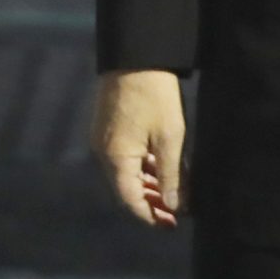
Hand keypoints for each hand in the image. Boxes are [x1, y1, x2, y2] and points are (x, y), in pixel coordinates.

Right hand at [90, 69, 187, 227]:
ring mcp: (103, 138)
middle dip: (151, 203)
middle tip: (177, 212)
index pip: (130, 202)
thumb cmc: (155, 95)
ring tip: (174, 192)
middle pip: (125, 189)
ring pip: (125, 173)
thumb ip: (172, 176)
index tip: (173, 224)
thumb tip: (173, 207)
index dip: (151, 217)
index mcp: (116, 159)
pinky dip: (142, 168)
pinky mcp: (107, 127)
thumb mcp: (170, 137)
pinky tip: (161, 168)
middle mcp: (103, 152)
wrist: (135, 54)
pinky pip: (124, 158)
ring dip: (147, 185)